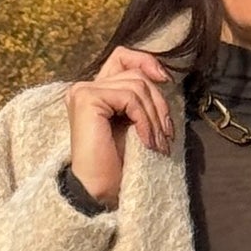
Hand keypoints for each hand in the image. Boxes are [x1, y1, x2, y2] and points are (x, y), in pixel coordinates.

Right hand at [65, 46, 173, 207]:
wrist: (99, 193)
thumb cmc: (118, 165)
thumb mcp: (135, 123)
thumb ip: (141, 98)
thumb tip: (163, 75)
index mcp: (96, 91)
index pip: (123, 57)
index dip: (147, 61)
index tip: (166, 80)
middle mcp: (85, 88)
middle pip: (136, 73)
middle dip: (158, 103)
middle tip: (167, 135)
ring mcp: (83, 91)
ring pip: (136, 85)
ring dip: (154, 117)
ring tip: (158, 143)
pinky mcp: (87, 99)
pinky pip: (130, 98)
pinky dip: (145, 120)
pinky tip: (146, 142)